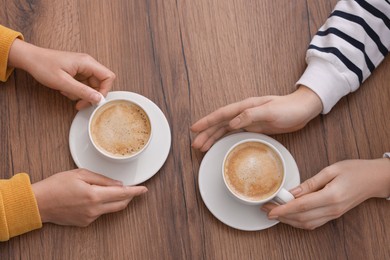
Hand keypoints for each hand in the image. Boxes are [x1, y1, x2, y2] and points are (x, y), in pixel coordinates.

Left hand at [8, 39, 114, 109]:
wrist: (30, 59)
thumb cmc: (43, 66)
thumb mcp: (63, 82)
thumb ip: (82, 91)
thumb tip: (98, 99)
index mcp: (87, 63)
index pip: (108, 77)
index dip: (105, 90)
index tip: (95, 100)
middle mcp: (87, 64)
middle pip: (100, 83)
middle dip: (91, 95)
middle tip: (80, 103)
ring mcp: (82, 68)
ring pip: (92, 86)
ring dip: (82, 94)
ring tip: (68, 94)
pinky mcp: (77, 72)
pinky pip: (83, 85)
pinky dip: (77, 91)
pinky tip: (66, 90)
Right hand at [32, 169, 147, 226]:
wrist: (39, 203)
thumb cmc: (57, 185)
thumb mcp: (80, 174)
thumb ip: (102, 179)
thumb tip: (118, 184)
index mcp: (94, 195)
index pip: (122, 194)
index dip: (136, 191)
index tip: (144, 189)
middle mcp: (94, 210)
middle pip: (120, 204)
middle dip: (128, 196)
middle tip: (130, 188)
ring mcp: (90, 218)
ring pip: (110, 209)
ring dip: (113, 200)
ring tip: (101, 189)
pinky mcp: (85, 223)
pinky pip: (99, 213)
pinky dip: (100, 205)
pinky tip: (88, 198)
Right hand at [191, 86, 322, 150]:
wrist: (303, 109)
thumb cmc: (289, 108)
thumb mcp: (270, 111)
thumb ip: (250, 115)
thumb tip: (232, 123)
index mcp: (245, 107)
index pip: (221, 115)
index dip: (207, 122)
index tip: (195, 129)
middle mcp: (244, 113)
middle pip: (219, 124)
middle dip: (206, 133)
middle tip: (195, 144)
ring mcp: (248, 121)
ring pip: (225, 129)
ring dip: (213, 137)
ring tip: (202, 147)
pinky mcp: (254, 127)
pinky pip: (234, 134)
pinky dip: (224, 139)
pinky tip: (219, 144)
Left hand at [261, 158, 389, 229]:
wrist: (375, 179)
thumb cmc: (355, 170)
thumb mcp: (331, 170)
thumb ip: (310, 183)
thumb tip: (292, 192)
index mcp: (330, 196)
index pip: (301, 206)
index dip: (283, 209)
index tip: (269, 209)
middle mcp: (332, 209)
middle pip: (301, 218)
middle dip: (281, 215)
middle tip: (266, 208)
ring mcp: (334, 215)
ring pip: (306, 224)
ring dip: (288, 220)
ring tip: (274, 212)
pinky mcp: (334, 215)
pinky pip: (313, 223)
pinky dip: (299, 222)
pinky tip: (290, 216)